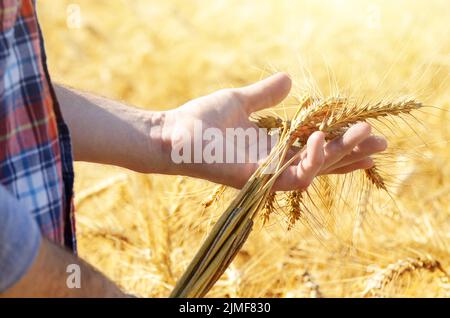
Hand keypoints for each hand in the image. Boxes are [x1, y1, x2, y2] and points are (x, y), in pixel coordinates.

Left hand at [162, 73, 386, 190]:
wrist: (173, 134)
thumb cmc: (201, 120)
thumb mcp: (240, 101)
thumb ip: (265, 94)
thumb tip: (289, 80)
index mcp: (274, 147)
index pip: (316, 148)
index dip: (343, 143)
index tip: (369, 133)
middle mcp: (274, 163)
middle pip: (323, 162)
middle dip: (353, 152)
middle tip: (380, 140)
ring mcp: (267, 174)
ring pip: (316, 171)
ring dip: (340, 154)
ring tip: (362, 133)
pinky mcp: (257, 178)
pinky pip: (293, 177)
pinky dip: (311, 160)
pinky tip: (320, 138)